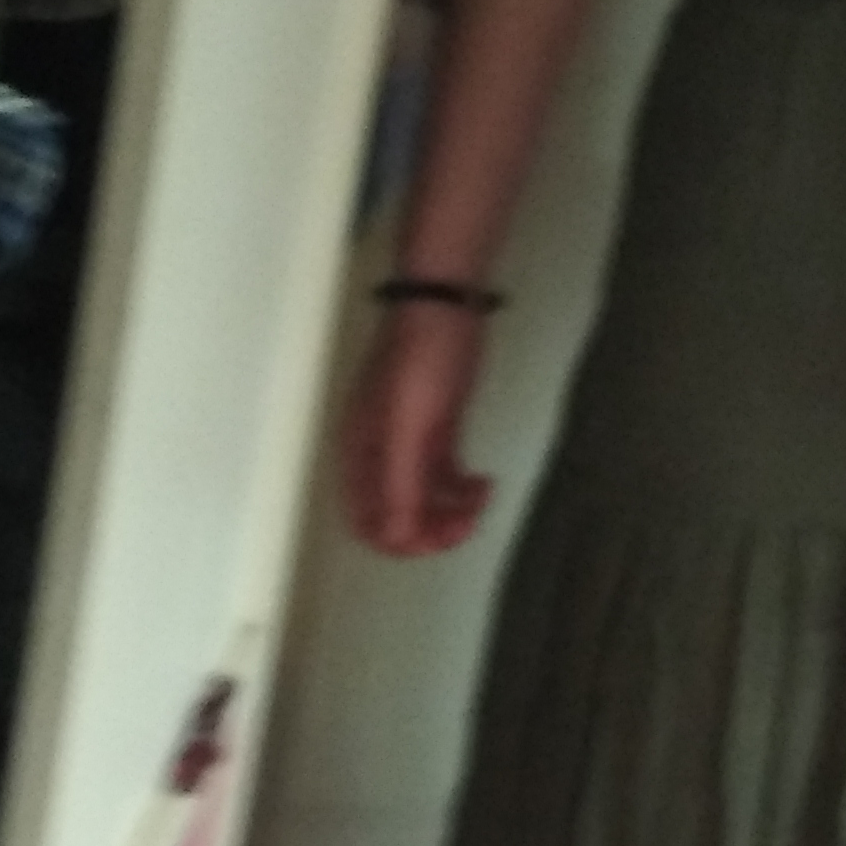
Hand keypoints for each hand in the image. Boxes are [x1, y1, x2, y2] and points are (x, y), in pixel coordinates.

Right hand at [341, 302, 494, 555]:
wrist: (445, 304)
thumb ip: (401, 483)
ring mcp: (408, 443)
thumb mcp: (409, 426)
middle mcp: (379, 456)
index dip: (403, 542)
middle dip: (432, 530)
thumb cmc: (421, 359)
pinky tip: (484, 482)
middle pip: (398, 519)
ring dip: (452, 512)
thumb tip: (399, 538)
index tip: (441, 537)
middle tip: (468, 521)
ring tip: (480, 497)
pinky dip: (463, 490)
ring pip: (425, 501)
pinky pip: (445, 478)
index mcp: (361, 457)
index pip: (370, 525)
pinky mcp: (436, 430)